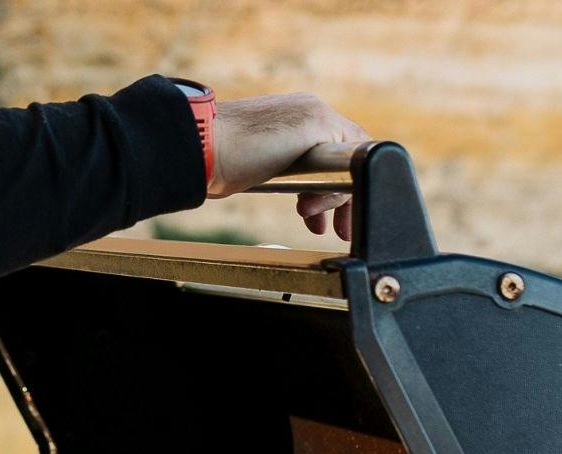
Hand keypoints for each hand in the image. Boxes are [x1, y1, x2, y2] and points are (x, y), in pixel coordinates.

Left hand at [207, 92, 368, 239]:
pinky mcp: (268, 162)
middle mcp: (307, 125)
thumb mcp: (308, 131)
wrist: (198, 152)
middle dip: (339, 200)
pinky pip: (299, 181)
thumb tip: (362, 155)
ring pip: (320, 177)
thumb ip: (341, 139)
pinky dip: (304, 198)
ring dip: (322, 203)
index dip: (360, 183)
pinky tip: (300, 211)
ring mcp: (286, 144)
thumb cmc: (248, 144)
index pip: (359, 150)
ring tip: (314, 224)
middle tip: (334, 230)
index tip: (352, 215)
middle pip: (341, 167)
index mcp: (321, 115)